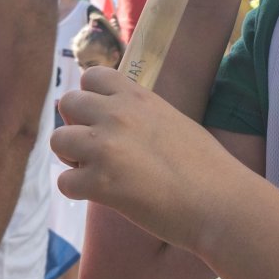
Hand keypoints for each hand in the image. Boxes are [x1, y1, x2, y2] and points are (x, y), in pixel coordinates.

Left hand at [52, 66, 252, 255]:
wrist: (220, 202)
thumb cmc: (208, 168)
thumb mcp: (174, 122)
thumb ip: (143, 117)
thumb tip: (122, 125)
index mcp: (137, 97)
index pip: (91, 76)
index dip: (90, 99)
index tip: (102, 120)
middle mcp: (117, 114)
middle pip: (67, 103)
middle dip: (76, 126)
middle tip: (95, 151)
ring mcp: (106, 147)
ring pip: (58, 140)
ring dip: (71, 159)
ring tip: (95, 173)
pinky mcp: (100, 183)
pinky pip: (64, 182)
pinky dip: (77, 192)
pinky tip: (100, 196)